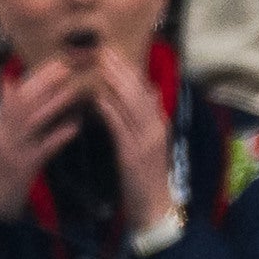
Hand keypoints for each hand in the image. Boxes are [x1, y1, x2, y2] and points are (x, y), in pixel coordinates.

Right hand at [0, 56, 91, 218]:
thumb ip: (5, 114)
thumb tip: (9, 83)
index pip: (15, 93)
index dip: (36, 76)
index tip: (56, 62)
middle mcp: (2, 132)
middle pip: (24, 100)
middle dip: (45, 81)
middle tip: (68, 66)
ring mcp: (12, 149)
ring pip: (33, 119)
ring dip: (55, 102)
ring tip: (76, 89)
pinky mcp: (24, 167)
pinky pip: (43, 147)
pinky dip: (59, 134)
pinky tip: (75, 125)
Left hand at [85, 48, 176, 236]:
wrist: (155, 207)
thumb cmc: (148, 177)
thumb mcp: (152, 143)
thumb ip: (150, 117)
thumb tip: (151, 90)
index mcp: (159, 125)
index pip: (145, 92)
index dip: (131, 71)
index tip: (116, 54)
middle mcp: (155, 129)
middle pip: (138, 93)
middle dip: (121, 71)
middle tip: (105, 51)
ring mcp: (145, 142)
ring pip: (131, 106)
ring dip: (115, 85)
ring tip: (101, 66)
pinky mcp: (132, 155)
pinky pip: (120, 128)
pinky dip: (110, 111)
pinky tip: (98, 98)